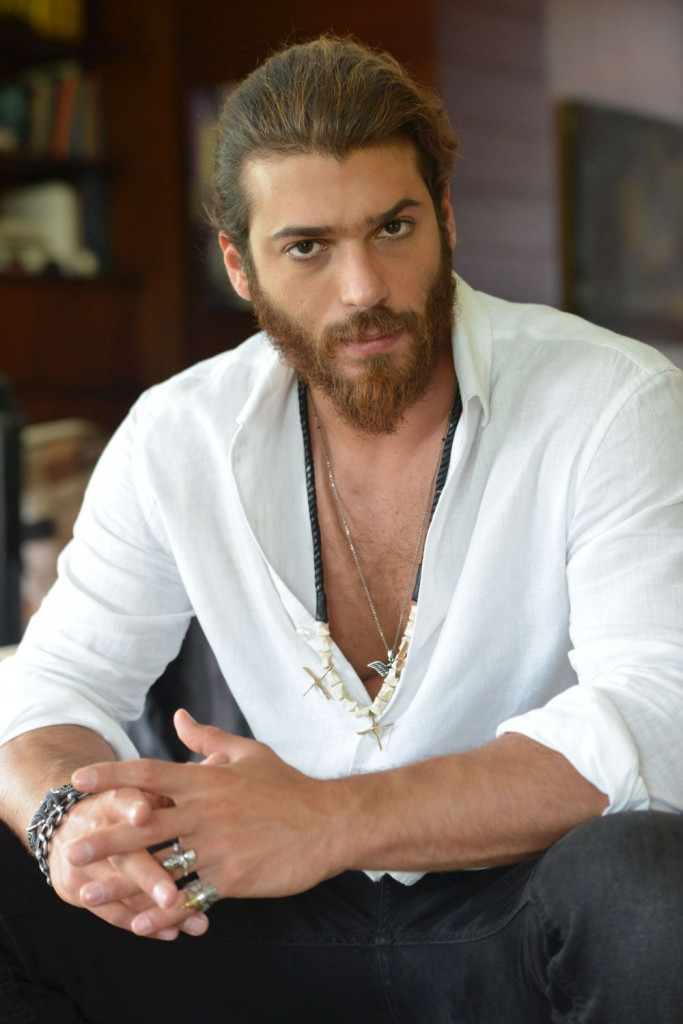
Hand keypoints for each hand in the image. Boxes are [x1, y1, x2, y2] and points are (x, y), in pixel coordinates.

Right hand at [50, 785, 209, 940]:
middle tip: (171, 894)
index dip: (133, 805)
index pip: (122, 797)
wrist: (70, 826)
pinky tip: (174, 932)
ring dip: (151, 906)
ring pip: (120, 889)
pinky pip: (115, 912)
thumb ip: (186, 776)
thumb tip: (224, 759)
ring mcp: (88, 864)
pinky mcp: (80, 890)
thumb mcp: (150, 785)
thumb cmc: (130, 802)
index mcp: (117, 798)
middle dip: (146, 875)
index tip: (146, 813)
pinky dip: (146, 924)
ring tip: (185, 918)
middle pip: (122, 853)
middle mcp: (99, 830)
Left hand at [69, 710, 346, 936]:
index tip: (80, 779)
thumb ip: (209, 738)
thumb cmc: (289, 788)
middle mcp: (207, 812)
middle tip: (73, 848)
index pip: (151, 774)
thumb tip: (179, 716)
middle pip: (146, 824)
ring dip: (123, 881)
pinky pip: (191, 897)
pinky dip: (163, 913)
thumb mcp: (250, 753)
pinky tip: (139, 924)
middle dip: (107, 836)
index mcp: (208, 781)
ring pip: (162, 866)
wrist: (330, 822)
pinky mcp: (234, 878)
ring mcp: (220, 846)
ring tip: (89, 893)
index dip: (113, 775)